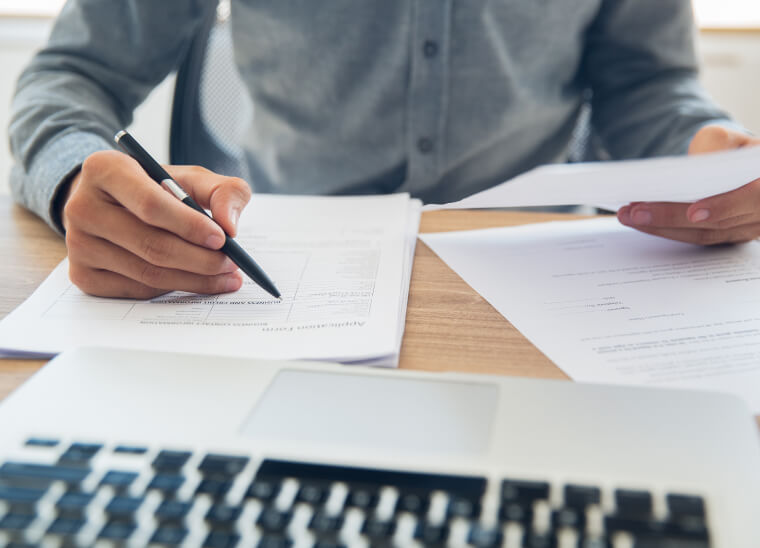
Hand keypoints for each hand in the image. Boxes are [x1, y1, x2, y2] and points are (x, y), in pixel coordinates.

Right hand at [62, 150, 251, 298]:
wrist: (113, 204)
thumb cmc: (157, 188)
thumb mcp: (192, 178)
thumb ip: (223, 191)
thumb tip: (230, 226)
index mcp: (104, 169)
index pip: (150, 204)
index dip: (189, 225)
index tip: (223, 238)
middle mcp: (81, 207)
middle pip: (151, 245)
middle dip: (200, 259)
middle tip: (232, 264)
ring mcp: (77, 245)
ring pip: (147, 273)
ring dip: (194, 279)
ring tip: (225, 276)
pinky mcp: (82, 275)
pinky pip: (137, 290)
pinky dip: (172, 288)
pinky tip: (194, 281)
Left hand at [617, 125, 759, 244]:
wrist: (737, 167)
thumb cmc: (731, 150)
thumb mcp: (727, 138)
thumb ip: (715, 145)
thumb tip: (690, 169)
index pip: (754, 199)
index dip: (724, 207)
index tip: (693, 213)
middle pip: (718, 223)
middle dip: (672, 218)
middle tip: (636, 212)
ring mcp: (747, 229)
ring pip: (704, 235)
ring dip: (662, 227)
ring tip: (629, 216)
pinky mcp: (726, 237)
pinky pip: (696, 238)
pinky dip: (667, 230)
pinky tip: (640, 222)